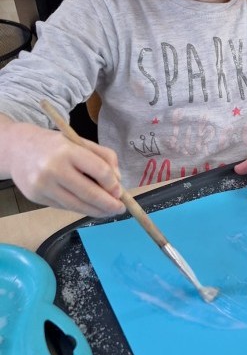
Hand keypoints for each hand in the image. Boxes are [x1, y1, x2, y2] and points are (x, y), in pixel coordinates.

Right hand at [5, 122, 125, 216]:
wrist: (18, 150)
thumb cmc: (56, 146)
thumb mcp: (81, 142)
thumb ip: (104, 157)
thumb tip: (118, 180)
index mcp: (68, 150)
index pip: (99, 170)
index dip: (113, 184)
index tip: (120, 192)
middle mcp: (53, 168)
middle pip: (89, 193)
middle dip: (109, 204)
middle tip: (120, 208)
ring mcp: (43, 185)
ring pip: (77, 205)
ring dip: (97, 211)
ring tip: (109, 211)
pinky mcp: (36, 198)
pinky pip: (65, 207)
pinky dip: (80, 208)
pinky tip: (88, 206)